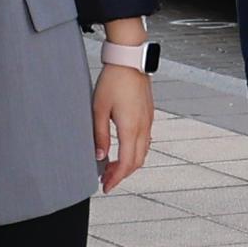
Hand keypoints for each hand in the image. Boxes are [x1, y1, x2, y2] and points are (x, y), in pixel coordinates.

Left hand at [92, 59, 155, 191]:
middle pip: (137, 161)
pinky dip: (135, 151)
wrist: (129, 60)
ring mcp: (148, 121)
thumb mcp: (98, 109)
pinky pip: (145, 140)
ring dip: (129, 163)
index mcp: (131, 127)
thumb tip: (100, 156)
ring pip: (143, 152)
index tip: (106, 186)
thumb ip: (100, 135)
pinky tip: (123, 150)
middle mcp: (143, 126)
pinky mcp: (148, 115)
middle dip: (122, 174)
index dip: (116, 178)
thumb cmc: (113, 80)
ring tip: (112, 166)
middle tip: (107, 179)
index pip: (127, 163)